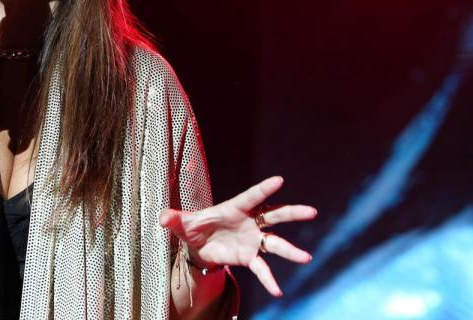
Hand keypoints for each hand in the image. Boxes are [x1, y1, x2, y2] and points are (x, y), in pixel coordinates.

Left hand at [160, 176, 316, 296]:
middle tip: (311, 211)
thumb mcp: (181, 223)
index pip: (250, 197)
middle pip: (273, 215)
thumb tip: (161, 218)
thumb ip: (173, 218)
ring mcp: (252, 240)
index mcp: (233, 208)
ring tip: (307, 257)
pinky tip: (277, 291)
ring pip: (276, 243)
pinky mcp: (250, 257)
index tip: (279, 180)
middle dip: (292, 213)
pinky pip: (262, 269)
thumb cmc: (194, 227)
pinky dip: (269, 280)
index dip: (263, 189)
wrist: (199, 246)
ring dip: (290, 250)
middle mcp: (248, 222)